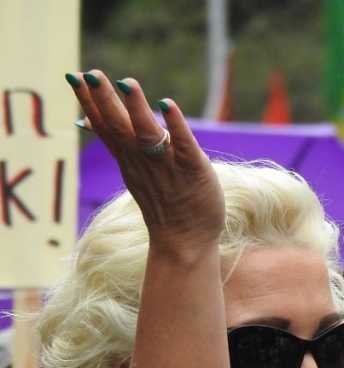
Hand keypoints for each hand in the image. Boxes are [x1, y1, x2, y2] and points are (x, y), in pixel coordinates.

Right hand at [68, 70, 223, 253]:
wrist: (185, 242)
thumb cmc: (163, 204)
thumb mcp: (133, 171)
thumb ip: (116, 144)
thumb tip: (86, 121)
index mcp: (129, 158)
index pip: (104, 126)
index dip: (89, 102)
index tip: (74, 76)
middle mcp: (143, 160)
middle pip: (119, 127)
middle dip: (105, 100)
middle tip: (91, 74)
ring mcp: (167, 166)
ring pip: (147, 134)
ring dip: (137, 108)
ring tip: (127, 82)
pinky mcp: (193, 171)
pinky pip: (184, 146)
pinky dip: (175, 125)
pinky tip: (167, 105)